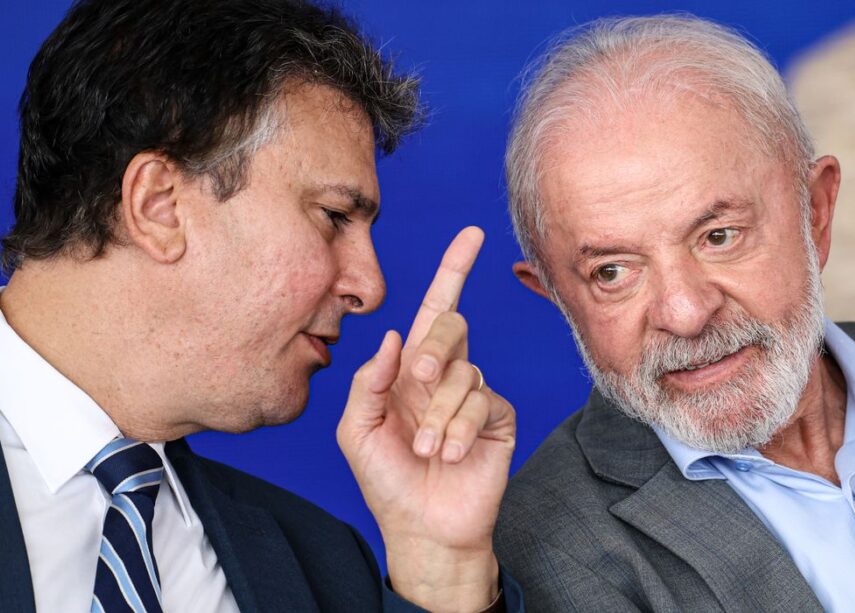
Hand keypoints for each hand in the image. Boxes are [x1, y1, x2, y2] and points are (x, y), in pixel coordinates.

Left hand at [337, 227, 514, 611]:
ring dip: (437, 415)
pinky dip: (459, 428)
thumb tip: (392, 336)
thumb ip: (368, 380)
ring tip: (426, 450)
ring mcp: (474, 394)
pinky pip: (482, 400)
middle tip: (418, 381)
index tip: (472, 234)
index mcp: (409, 368)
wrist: (422, 527)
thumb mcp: (356, 430)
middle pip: (451, 325)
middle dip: (433, 349)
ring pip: (463, 372)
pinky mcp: (497, 417)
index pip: (432, 309)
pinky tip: (448, 454)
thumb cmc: (385, 478)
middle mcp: (445, 373)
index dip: (452, 270)